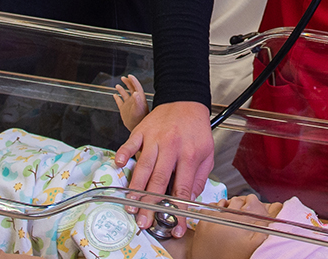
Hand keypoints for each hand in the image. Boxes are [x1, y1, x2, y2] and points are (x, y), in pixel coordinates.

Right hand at [113, 100, 214, 235]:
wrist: (186, 100)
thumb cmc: (196, 129)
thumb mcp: (207, 153)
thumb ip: (199, 178)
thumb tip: (190, 200)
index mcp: (189, 155)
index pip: (183, 189)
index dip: (178, 211)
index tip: (175, 226)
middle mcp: (171, 147)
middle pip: (159, 181)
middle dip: (150, 205)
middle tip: (144, 221)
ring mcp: (155, 139)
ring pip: (143, 166)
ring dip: (135, 188)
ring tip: (130, 205)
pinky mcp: (142, 131)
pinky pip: (130, 143)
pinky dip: (124, 154)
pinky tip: (119, 165)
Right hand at [114, 74, 149, 130]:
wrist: (137, 128)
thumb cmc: (141, 119)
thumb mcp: (139, 109)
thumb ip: (138, 101)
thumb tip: (135, 93)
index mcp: (139, 98)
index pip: (136, 86)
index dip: (133, 80)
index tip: (129, 75)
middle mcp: (134, 100)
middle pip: (131, 88)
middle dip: (128, 82)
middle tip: (123, 77)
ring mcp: (129, 105)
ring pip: (124, 94)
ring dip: (121, 89)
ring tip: (117, 85)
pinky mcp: (124, 110)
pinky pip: (119, 102)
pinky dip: (117, 98)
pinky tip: (114, 95)